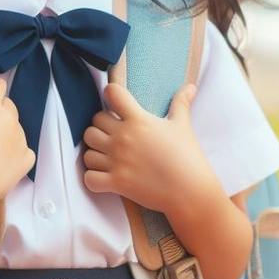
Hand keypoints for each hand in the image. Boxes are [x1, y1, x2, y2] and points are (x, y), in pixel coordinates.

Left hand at [81, 82, 219, 215]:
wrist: (192, 192)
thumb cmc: (188, 157)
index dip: (112, 95)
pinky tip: (105, 177)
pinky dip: (93, 178)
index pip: (111, 93)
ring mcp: (117, 161)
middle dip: (101, 127)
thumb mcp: (182, 126)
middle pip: (93, 122)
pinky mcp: (116, 183)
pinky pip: (88, 177)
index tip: (117, 104)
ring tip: (108, 157)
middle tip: (114, 134)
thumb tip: (190, 86)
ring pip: (87, 151)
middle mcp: (123, 138)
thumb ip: (181, 103)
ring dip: (95, 153)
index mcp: (138, 120)